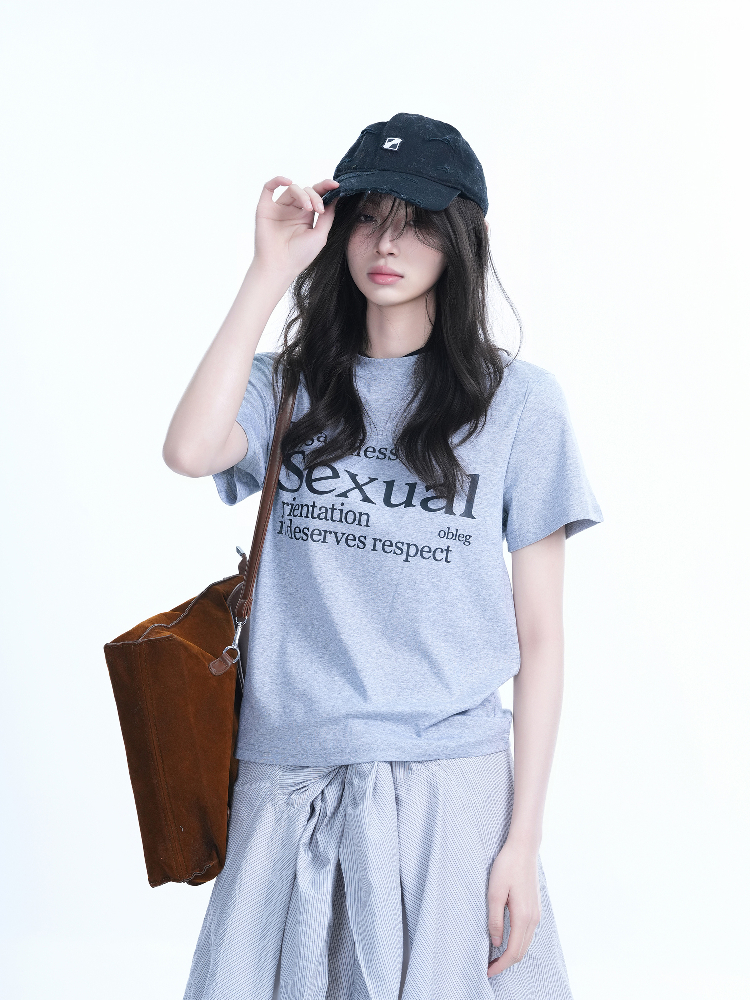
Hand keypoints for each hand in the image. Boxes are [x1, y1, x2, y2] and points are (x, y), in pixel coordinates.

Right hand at [252, 175, 339, 283]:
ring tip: (308, 208)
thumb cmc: (299, 256)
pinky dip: (277, 180)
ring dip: (303, 194)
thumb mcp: (320, 235)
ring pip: (292, 189)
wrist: (279, 267)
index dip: (326, 188)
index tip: (336, 185)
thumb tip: (336, 197)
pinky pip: (269, 187)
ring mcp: (279, 208)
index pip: (317, 196)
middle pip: (306, 190)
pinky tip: (287, 181)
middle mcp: (293, 210)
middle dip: (316, 196)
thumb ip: (328, 216)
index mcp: (306, 216)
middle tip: (319, 209)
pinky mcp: (265, 208)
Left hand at [487, 838, 541, 976]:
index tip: (488, 972)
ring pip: (525, 944)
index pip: (513, 951)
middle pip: (521, 951)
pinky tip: (506, 941)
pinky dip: (517, 943)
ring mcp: (537, 914)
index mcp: (523, 917)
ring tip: (495, 958)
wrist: (523, 849)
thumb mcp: (494, 892)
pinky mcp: (535, 908)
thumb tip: (496, 942)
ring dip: (512, 954)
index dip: (500, 965)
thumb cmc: (506, 867)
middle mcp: (534, 919)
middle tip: (489, 968)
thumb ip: (495, 919)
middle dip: (506, 963)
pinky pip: (527, 934)